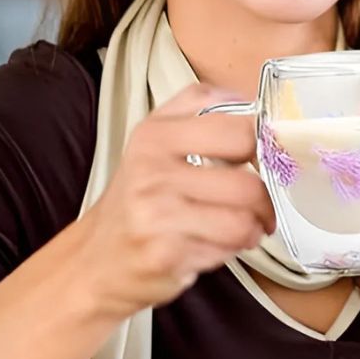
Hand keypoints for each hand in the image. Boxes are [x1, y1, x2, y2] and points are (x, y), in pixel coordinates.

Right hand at [77, 84, 275, 318]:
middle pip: (246, 184)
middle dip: (264, 200)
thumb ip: (199, 106)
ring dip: (253, 228)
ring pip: (242, 221)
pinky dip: (233, 249)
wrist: (95, 260)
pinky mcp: (164, 254)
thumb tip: (248, 98)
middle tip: (260, 206)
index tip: (264, 160)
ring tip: (244, 227)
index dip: (264, 149)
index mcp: (155, 135)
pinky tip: (218, 244)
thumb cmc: (137, 197)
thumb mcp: (154, 138)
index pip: (239, 131)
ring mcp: (157, 214)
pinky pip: (226, 250)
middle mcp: (152, 171)